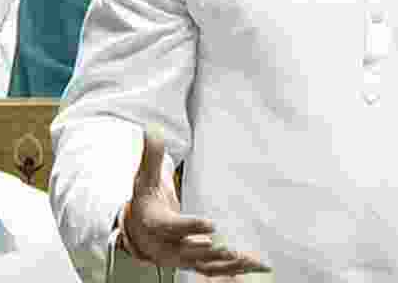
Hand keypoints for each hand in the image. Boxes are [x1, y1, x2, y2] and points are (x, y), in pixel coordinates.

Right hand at [120, 127, 269, 276]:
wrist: (139, 231)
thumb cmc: (145, 202)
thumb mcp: (144, 180)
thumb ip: (150, 157)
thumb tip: (152, 130)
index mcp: (155, 225)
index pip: (173, 227)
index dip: (191, 226)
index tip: (210, 223)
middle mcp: (167, 247)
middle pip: (189, 252)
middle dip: (210, 251)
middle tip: (230, 247)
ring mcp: (181, 258)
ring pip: (204, 265)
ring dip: (227, 264)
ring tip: (249, 259)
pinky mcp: (194, 263)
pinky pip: (215, 271)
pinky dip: (236, 271)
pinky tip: (258, 267)